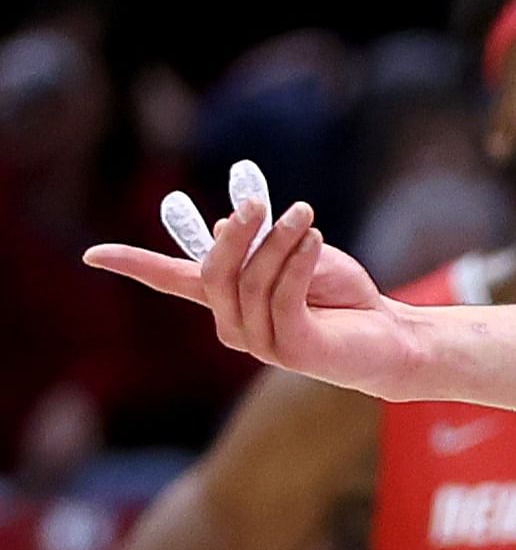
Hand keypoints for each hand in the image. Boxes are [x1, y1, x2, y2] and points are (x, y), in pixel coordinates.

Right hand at [83, 165, 421, 397]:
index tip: (91, 254)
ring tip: (305, 214)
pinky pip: (283, 297)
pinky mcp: (292, 349)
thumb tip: (229, 220)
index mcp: (227, 300)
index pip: (170, 281)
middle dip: (235, 233)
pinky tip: (314, 239)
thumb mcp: (298, 254)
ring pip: (252, 281)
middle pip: (213, 272)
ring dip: (278, 241)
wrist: (389, 334)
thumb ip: (261, 243)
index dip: (132, 265)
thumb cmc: (342, 295)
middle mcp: (234, 324)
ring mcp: (260, 341)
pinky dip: (297, 260)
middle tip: (259, 201)